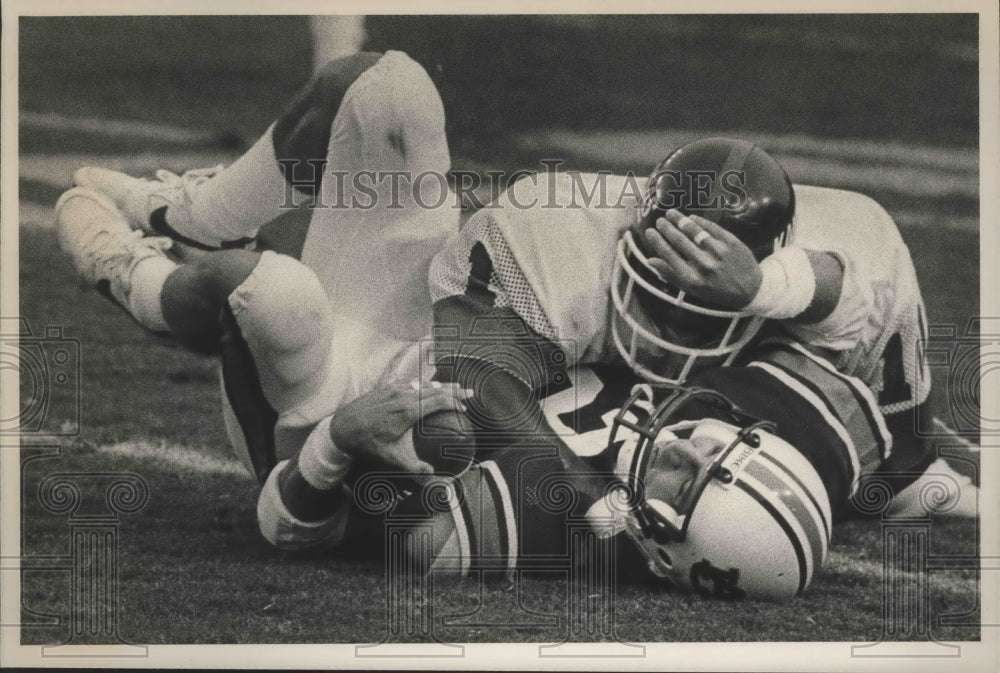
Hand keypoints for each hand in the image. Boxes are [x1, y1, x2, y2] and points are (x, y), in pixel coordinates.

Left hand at [328, 380, 472, 475]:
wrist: (341, 427)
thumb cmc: (367, 444)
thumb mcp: (390, 459)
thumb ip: (413, 467)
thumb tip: (432, 477)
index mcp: (408, 411)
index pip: (439, 401)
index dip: (455, 403)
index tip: (465, 409)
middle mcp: (403, 396)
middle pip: (435, 389)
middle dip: (454, 390)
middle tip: (469, 393)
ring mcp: (394, 389)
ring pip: (423, 383)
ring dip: (440, 385)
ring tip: (453, 387)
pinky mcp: (385, 387)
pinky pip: (410, 383)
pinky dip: (422, 384)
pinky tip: (425, 386)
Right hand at [642, 209, 762, 309]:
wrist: (750, 289)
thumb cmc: (717, 291)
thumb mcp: (692, 290)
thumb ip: (671, 275)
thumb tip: (651, 261)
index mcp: (692, 278)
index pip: (669, 255)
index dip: (657, 241)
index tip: (649, 231)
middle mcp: (704, 265)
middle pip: (680, 241)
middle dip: (667, 228)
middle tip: (659, 220)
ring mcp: (718, 252)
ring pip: (694, 231)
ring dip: (680, 220)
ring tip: (671, 213)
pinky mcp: (731, 242)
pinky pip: (711, 228)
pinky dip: (699, 221)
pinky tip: (691, 217)